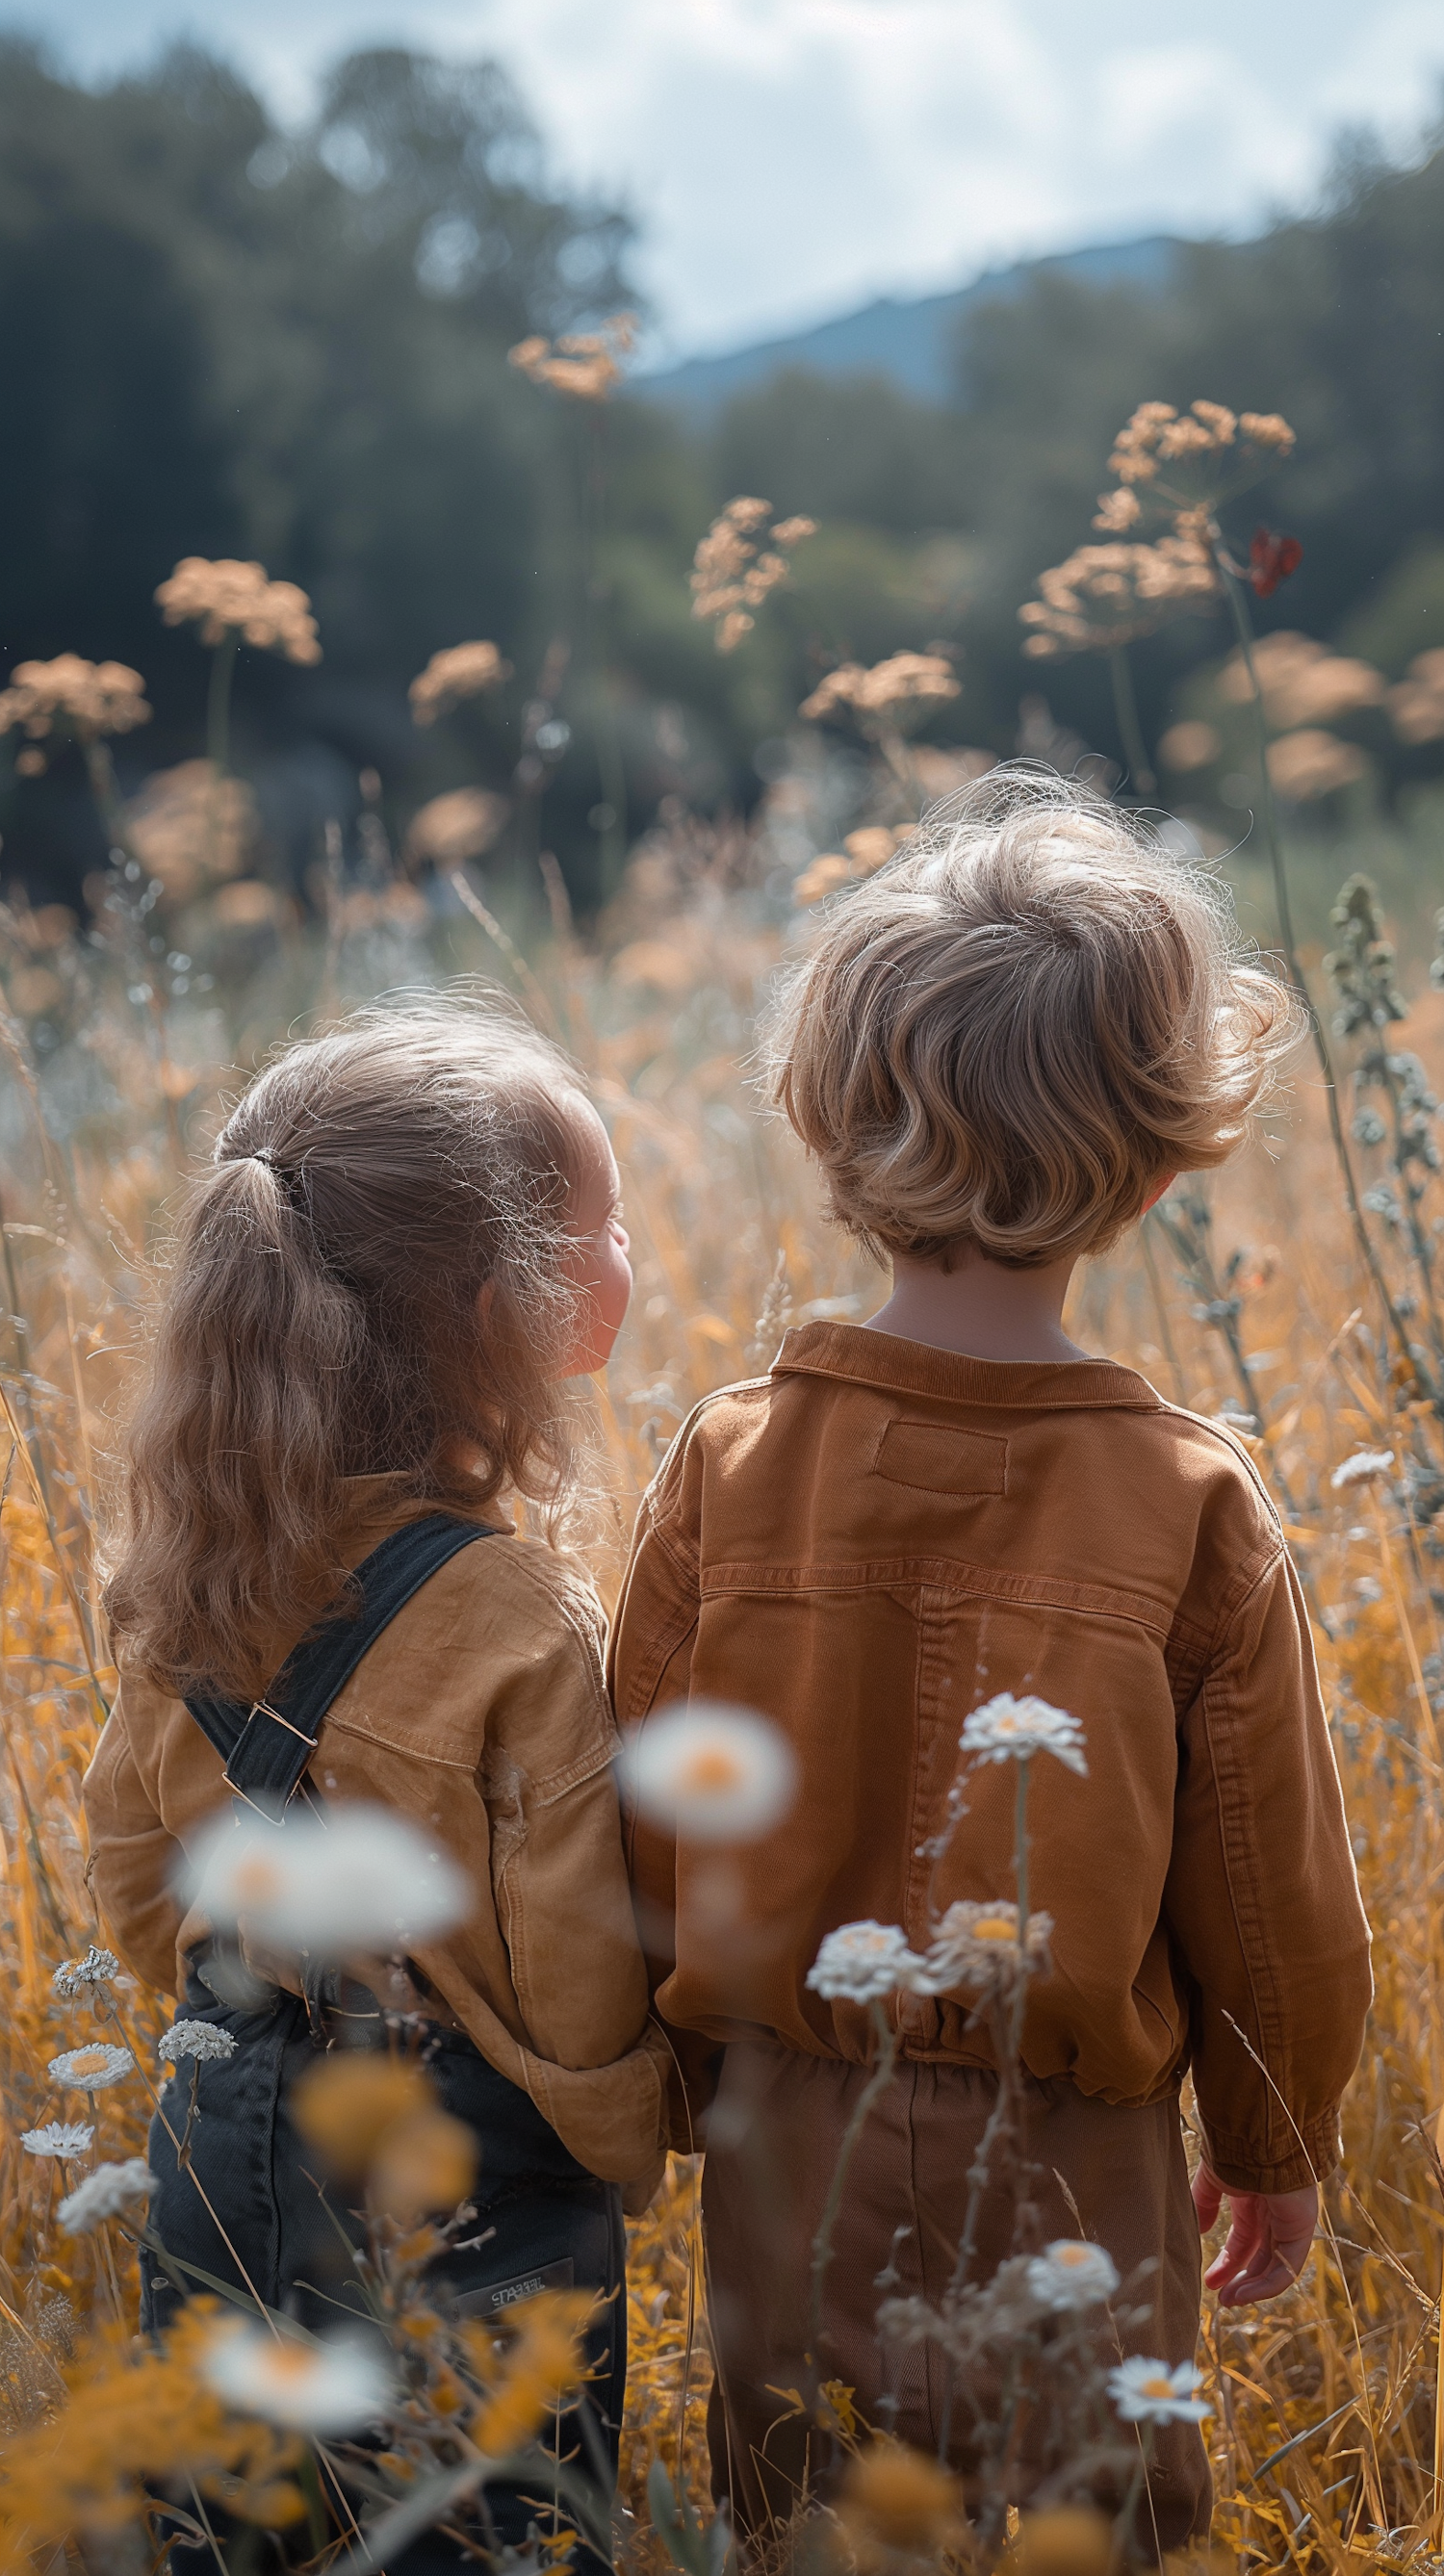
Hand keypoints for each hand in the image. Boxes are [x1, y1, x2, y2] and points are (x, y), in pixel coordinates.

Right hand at [1192, 2162, 1317, 2303]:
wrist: (1256, 2139)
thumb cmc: (1233, 2152)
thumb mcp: (1212, 2181)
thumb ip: (1203, 2204)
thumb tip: (1197, 2230)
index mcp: (1254, 2200)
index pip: (1244, 2240)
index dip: (1228, 2263)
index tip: (1209, 2282)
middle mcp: (1273, 2213)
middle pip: (1259, 2256)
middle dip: (1241, 2279)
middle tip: (1222, 2299)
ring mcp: (1289, 2222)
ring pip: (1274, 2265)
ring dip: (1252, 2286)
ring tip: (1230, 2300)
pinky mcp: (1301, 2229)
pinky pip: (1287, 2266)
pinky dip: (1268, 2284)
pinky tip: (1246, 2293)